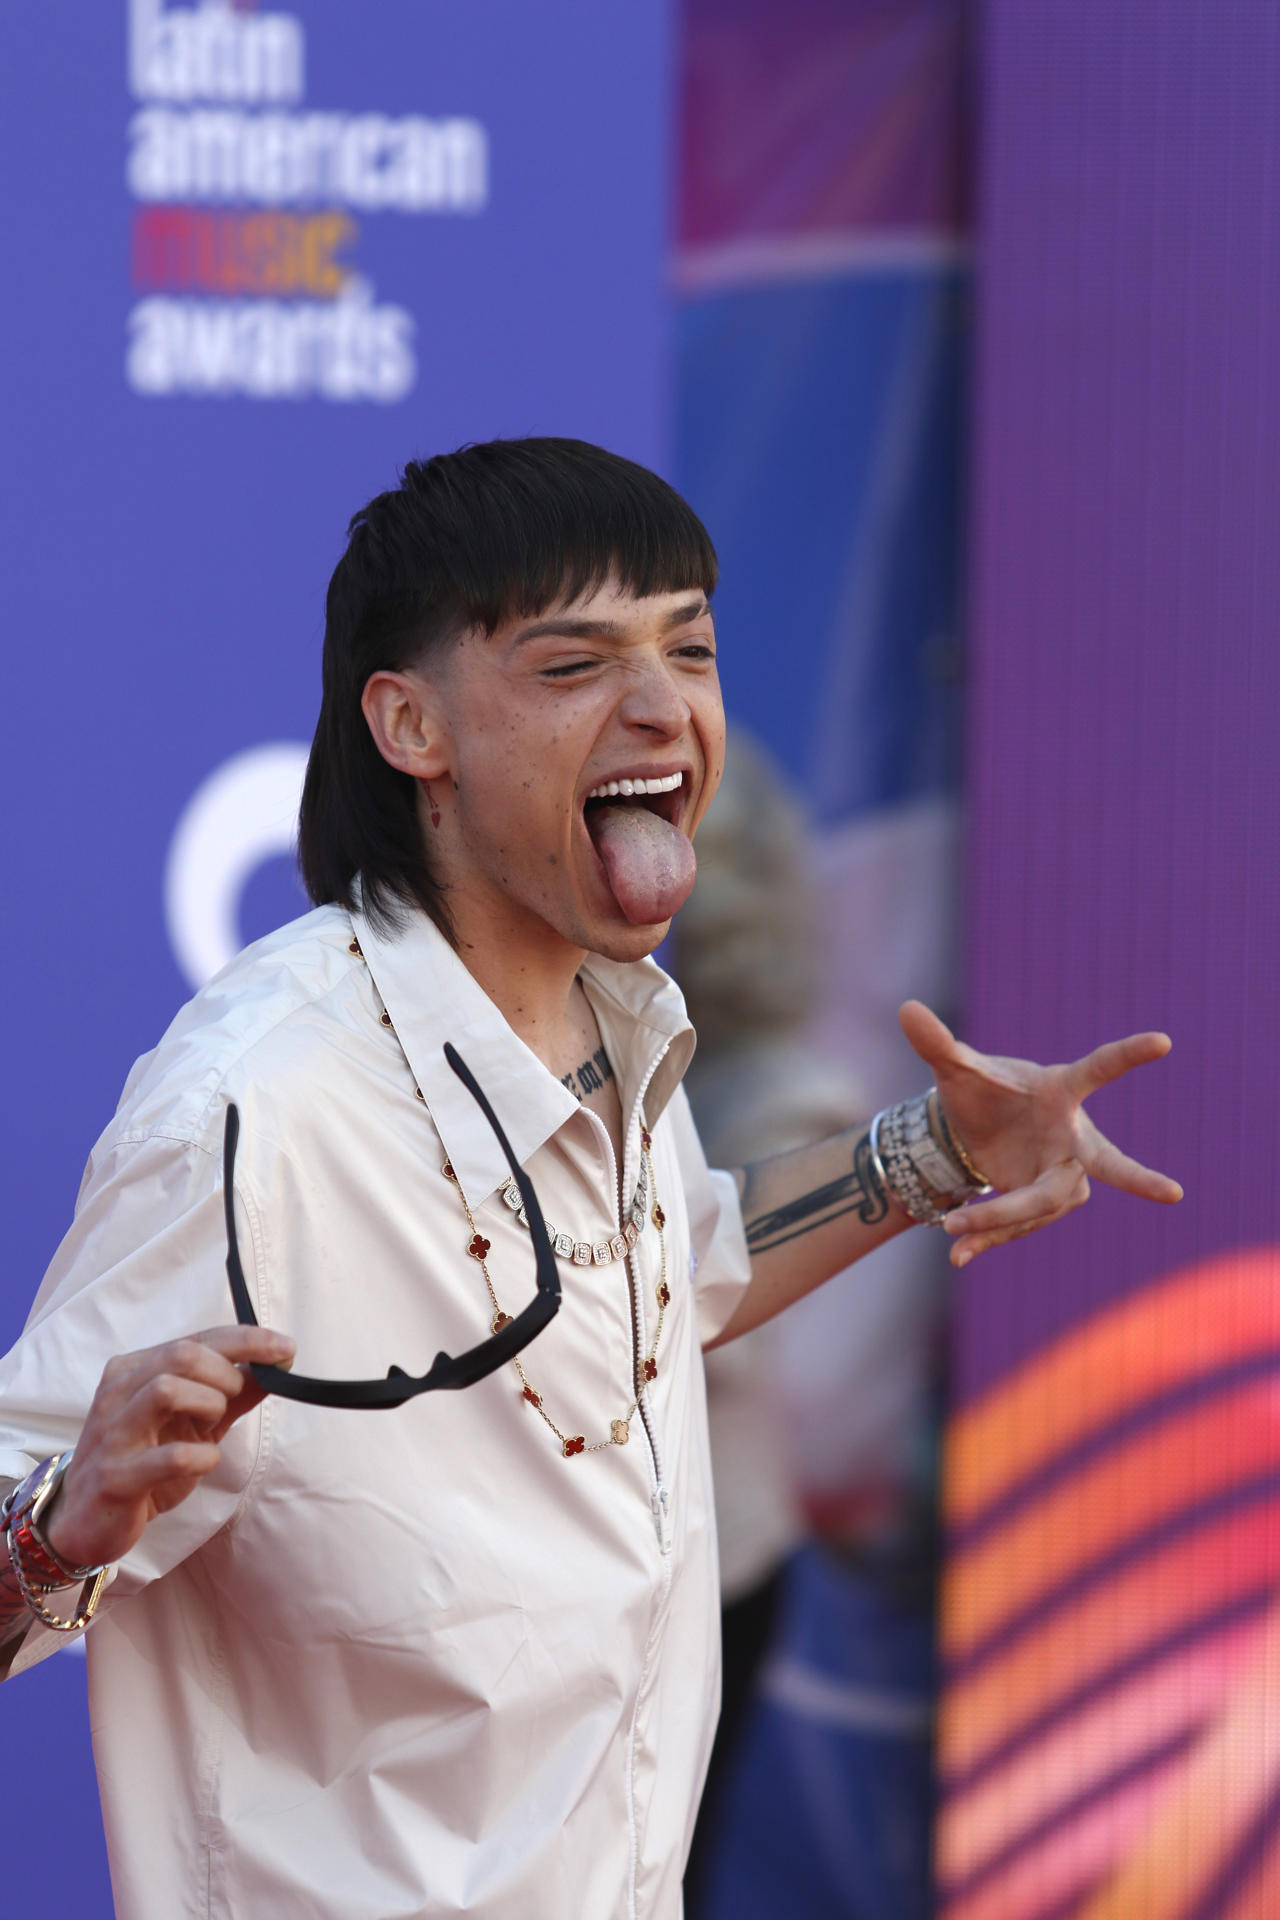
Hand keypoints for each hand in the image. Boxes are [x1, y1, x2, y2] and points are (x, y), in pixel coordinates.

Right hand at [41, 1326, 294, 1571]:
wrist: (88, 1520)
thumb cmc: (145, 1461)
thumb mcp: (192, 1421)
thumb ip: (232, 1393)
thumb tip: (277, 1365)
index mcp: (134, 1370)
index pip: (196, 1339)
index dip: (247, 1340)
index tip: (285, 1348)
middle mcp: (118, 1392)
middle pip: (182, 1355)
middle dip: (226, 1372)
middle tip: (237, 1396)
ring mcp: (113, 1434)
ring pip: (166, 1390)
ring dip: (209, 1403)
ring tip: (214, 1425)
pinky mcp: (116, 1477)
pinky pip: (170, 1456)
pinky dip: (202, 1455)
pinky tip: (205, 1460)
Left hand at [898, 1000, 1182, 1268]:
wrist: (973, 1130)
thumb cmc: (982, 1090)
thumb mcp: (955, 1067)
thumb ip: (937, 1041)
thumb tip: (906, 1007)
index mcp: (1060, 1090)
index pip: (1097, 1069)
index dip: (1127, 1056)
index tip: (1162, 1041)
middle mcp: (1072, 1136)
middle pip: (1104, 1163)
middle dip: (1136, 1178)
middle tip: (1173, 1192)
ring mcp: (1063, 1174)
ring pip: (1043, 1204)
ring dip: (1001, 1217)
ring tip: (954, 1227)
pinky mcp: (1043, 1203)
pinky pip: (1022, 1224)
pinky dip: (989, 1238)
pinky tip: (959, 1255)